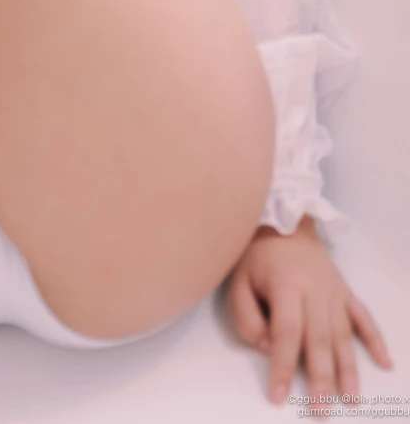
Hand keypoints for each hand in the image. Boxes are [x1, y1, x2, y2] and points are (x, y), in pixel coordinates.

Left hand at [225, 216, 393, 406]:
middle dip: (320, 379)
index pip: (287, 333)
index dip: (283, 366)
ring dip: (348, 368)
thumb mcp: (237, 280)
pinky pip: (364, 317)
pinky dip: (375, 340)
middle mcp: (316, 290)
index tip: (279, 396)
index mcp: (287, 285)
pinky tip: (386, 363)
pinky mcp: (345, 290)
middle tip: (320, 412)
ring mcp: (334, 291)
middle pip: (320, 339)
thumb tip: (267, 347)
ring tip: (351, 398)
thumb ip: (246, 317)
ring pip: (343, 334)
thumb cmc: (255, 255)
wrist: (282, 219)